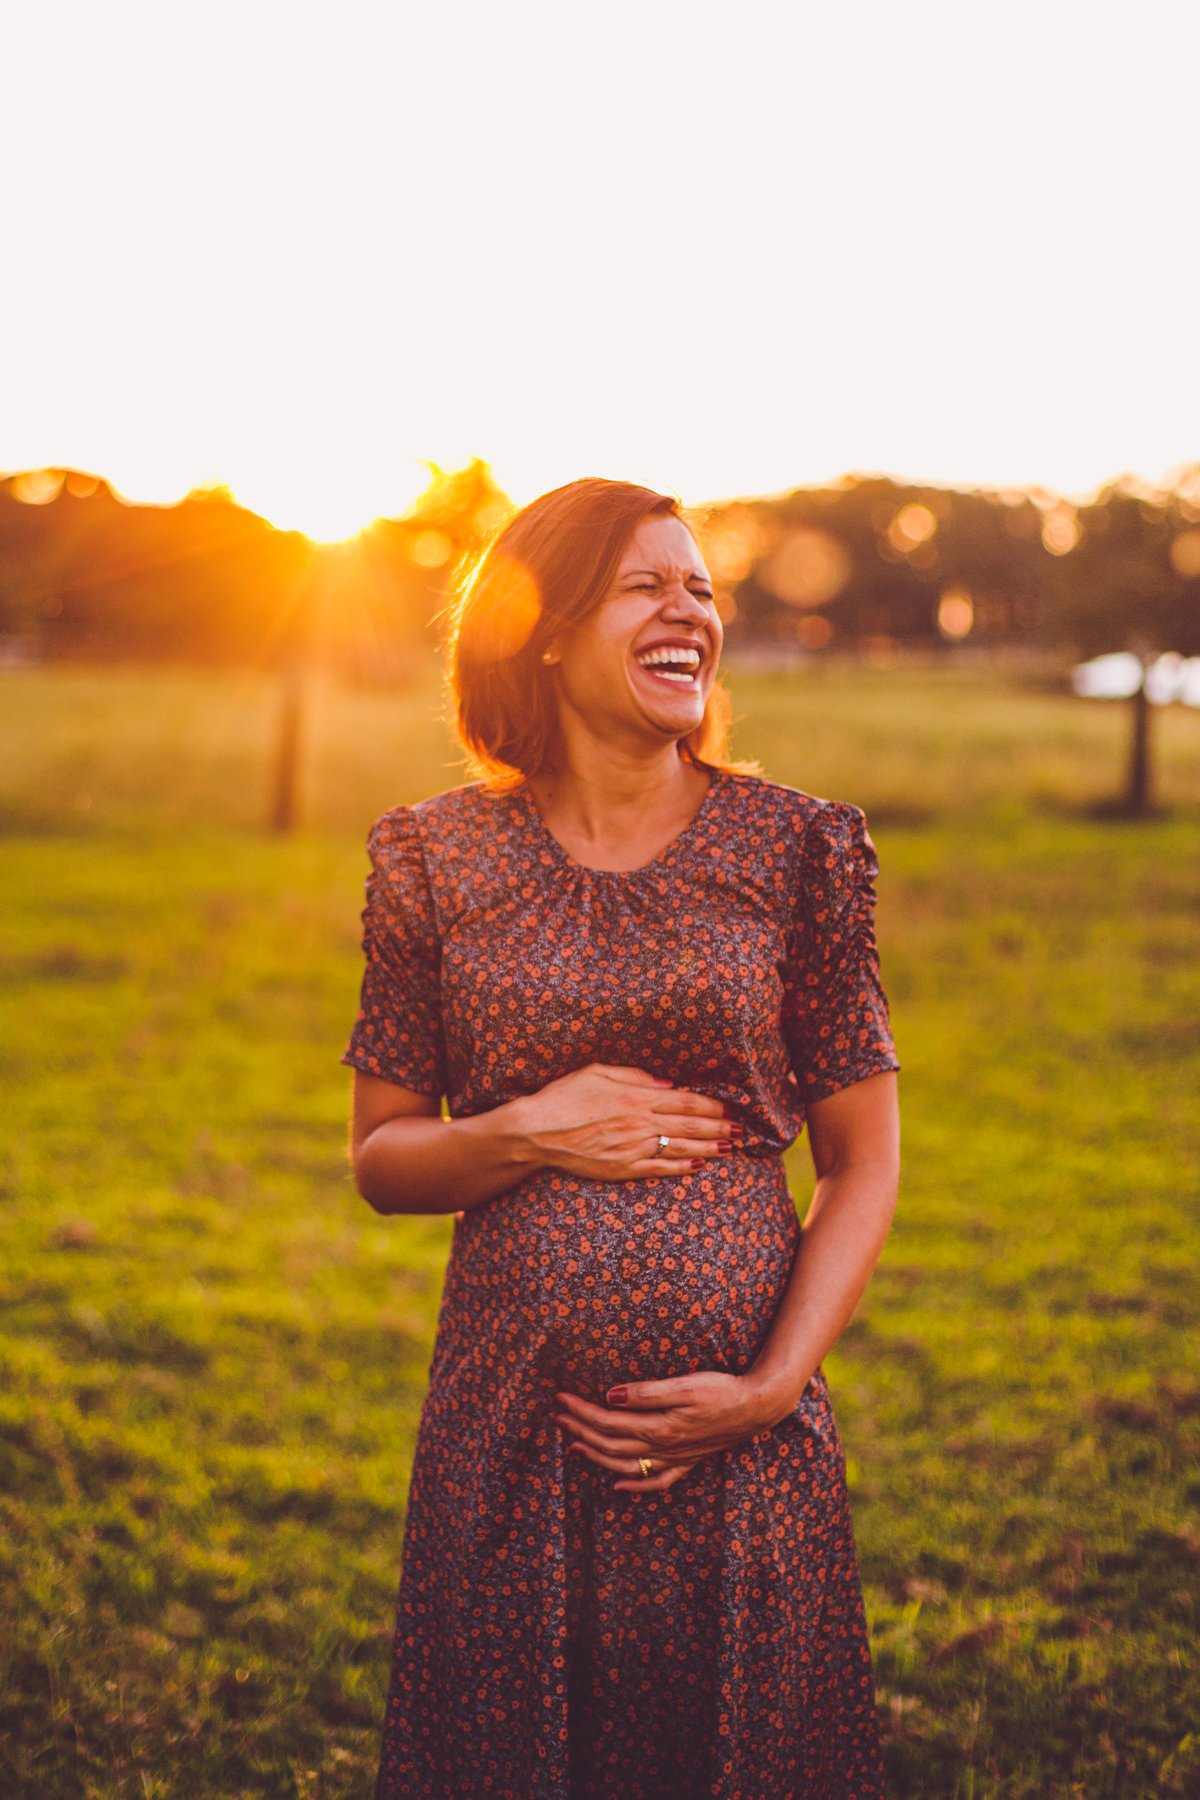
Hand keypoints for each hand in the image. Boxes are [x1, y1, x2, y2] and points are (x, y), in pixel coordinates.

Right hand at [513, 1063, 738, 1181]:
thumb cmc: (563, 1097)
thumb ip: (634, 1075)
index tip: (728, 1106)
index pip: (684, 1100)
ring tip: (732, 1148)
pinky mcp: (622, 1169)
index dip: (710, 1105)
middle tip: (741, 1129)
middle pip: (690, 1125)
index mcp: (635, 1096)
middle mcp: (639, 1122)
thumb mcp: (596, 1071)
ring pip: (681, 1149)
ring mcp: (632, 1148)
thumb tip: (668, 1084)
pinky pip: (660, 1169)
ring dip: (710, 1148)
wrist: (535, 1132)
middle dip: (719, 1127)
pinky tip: (700, 1166)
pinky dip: (683, 1168)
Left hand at [554, 1369, 800, 1493]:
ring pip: (627, 1465)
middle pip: (611, 1445)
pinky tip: (619, 1484)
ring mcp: (675, 1458)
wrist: (757, 1408)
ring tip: (574, 1444)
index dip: (582, 1412)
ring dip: (597, 1456)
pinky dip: (635, 1485)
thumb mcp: (684, 1386)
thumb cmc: (722, 1390)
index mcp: (658, 1427)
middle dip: (581, 1431)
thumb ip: (646, 1394)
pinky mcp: (688, 1460)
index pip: (609, 1422)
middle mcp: (663, 1448)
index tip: (560, 1399)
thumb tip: (611, 1396)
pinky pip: (657, 1481)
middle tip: (558, 1417)